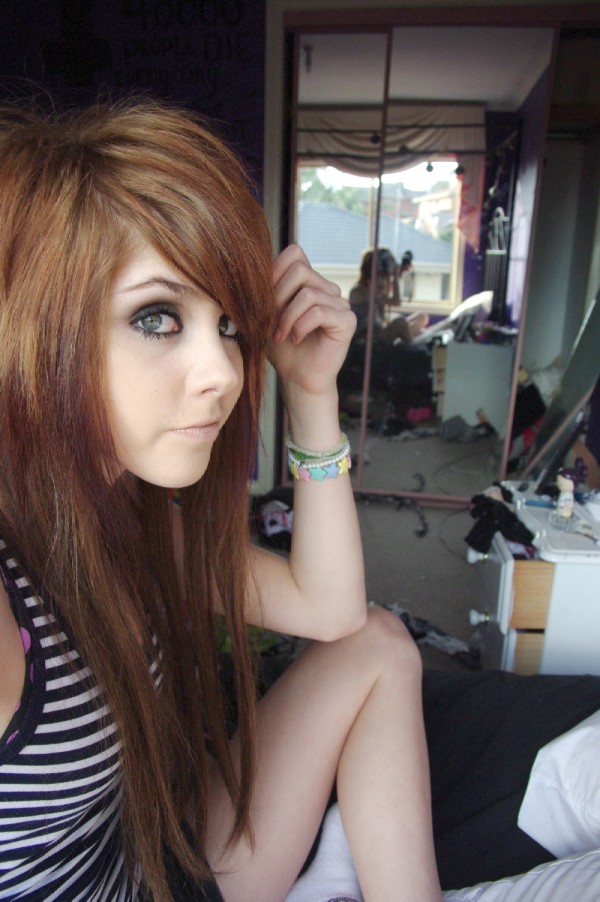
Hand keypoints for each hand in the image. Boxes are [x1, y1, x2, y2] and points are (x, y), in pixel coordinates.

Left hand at [269, 245, 355, 396]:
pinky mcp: (347, 321)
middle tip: (271, 322)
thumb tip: (254, 269)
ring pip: (308, 293)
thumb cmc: (282, 349)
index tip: (264, 299)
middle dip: (278, 296)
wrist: (297, 379)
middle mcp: (327, 288)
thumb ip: (266, 290)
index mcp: (309, 282)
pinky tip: (296, 339)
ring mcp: (340, 303)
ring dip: (287, 317)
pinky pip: (320, 312)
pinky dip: (301, 326)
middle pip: (300, 270)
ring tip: (280, 335)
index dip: (275, 271)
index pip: (295, 253)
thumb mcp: (267, 314)